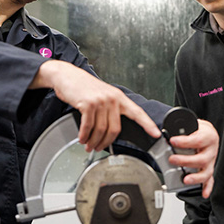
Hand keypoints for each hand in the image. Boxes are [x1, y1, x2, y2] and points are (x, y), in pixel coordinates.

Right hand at [32, 60, 160, 151]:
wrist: (67, 75)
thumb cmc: (84, 87)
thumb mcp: (103, 95)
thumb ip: (111, 109)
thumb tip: (112, 131)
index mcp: (119, 97)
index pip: (137, 112)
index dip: (148, 124)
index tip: (156, 134)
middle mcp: (112, 99)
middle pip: (115, 129)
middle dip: (106, 143)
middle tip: (98, 148)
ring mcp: (100, 101)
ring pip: (101, 130)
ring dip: (93, 141)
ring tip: (88, 145)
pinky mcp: (87, 104)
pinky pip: (88, 127)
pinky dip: (84, 136)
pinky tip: (82, 138)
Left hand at [167, 119, 217, 197]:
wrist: (208, 132)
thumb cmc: (199, 129)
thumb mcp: (192, 123)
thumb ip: (182, 128)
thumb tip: (165, 131)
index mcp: (209, 136)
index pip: (198, 140)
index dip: (185, 142)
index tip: (173, 141)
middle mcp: (211, 150)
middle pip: (201, 159)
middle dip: (185, 161)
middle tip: (172, 159)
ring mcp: (211, 161)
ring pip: (206, 172)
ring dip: (196, 177)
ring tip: (185, 179)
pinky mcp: (209, 168)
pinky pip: (210, 180)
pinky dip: (207, 187)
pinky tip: (203, 193)